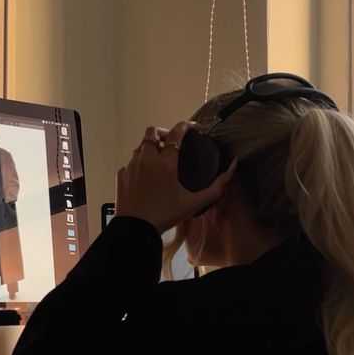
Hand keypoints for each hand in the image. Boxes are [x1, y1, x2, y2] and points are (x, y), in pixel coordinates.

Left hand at [115, 122, 236, 234]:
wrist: (136, 229)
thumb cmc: (166, 215)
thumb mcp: (194, 203)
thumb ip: (216, 187)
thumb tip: (232, 168)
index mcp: (166, 162)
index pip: (176, 133)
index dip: (185, 126)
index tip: (192, 128)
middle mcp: (147, 158)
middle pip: (152, 132)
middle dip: (162, 133)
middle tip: (171, 142)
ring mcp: (131, 165)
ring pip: (140, 146)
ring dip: (150, 148)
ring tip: (158, 159)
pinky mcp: (121, 175)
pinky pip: (130, 163)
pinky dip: (138, 164)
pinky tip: (144, 176)